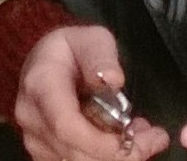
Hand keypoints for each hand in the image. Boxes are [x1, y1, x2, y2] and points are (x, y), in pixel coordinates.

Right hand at [13, 25, 171, 160]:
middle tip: (154, 137)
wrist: (43, 63)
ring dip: (117, 157)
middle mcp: (32, 118)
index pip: (66, 125)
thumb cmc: (71, 49)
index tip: (129, 139)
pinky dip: (105, 158)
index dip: (98, 141)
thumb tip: (113, 79)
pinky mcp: (43, 153)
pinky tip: (124, 143)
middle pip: (75, 153)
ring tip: (142, 136)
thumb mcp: (91, 38)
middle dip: (120, 152)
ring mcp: (35, 139)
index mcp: (40, 86)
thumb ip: (101, 56)